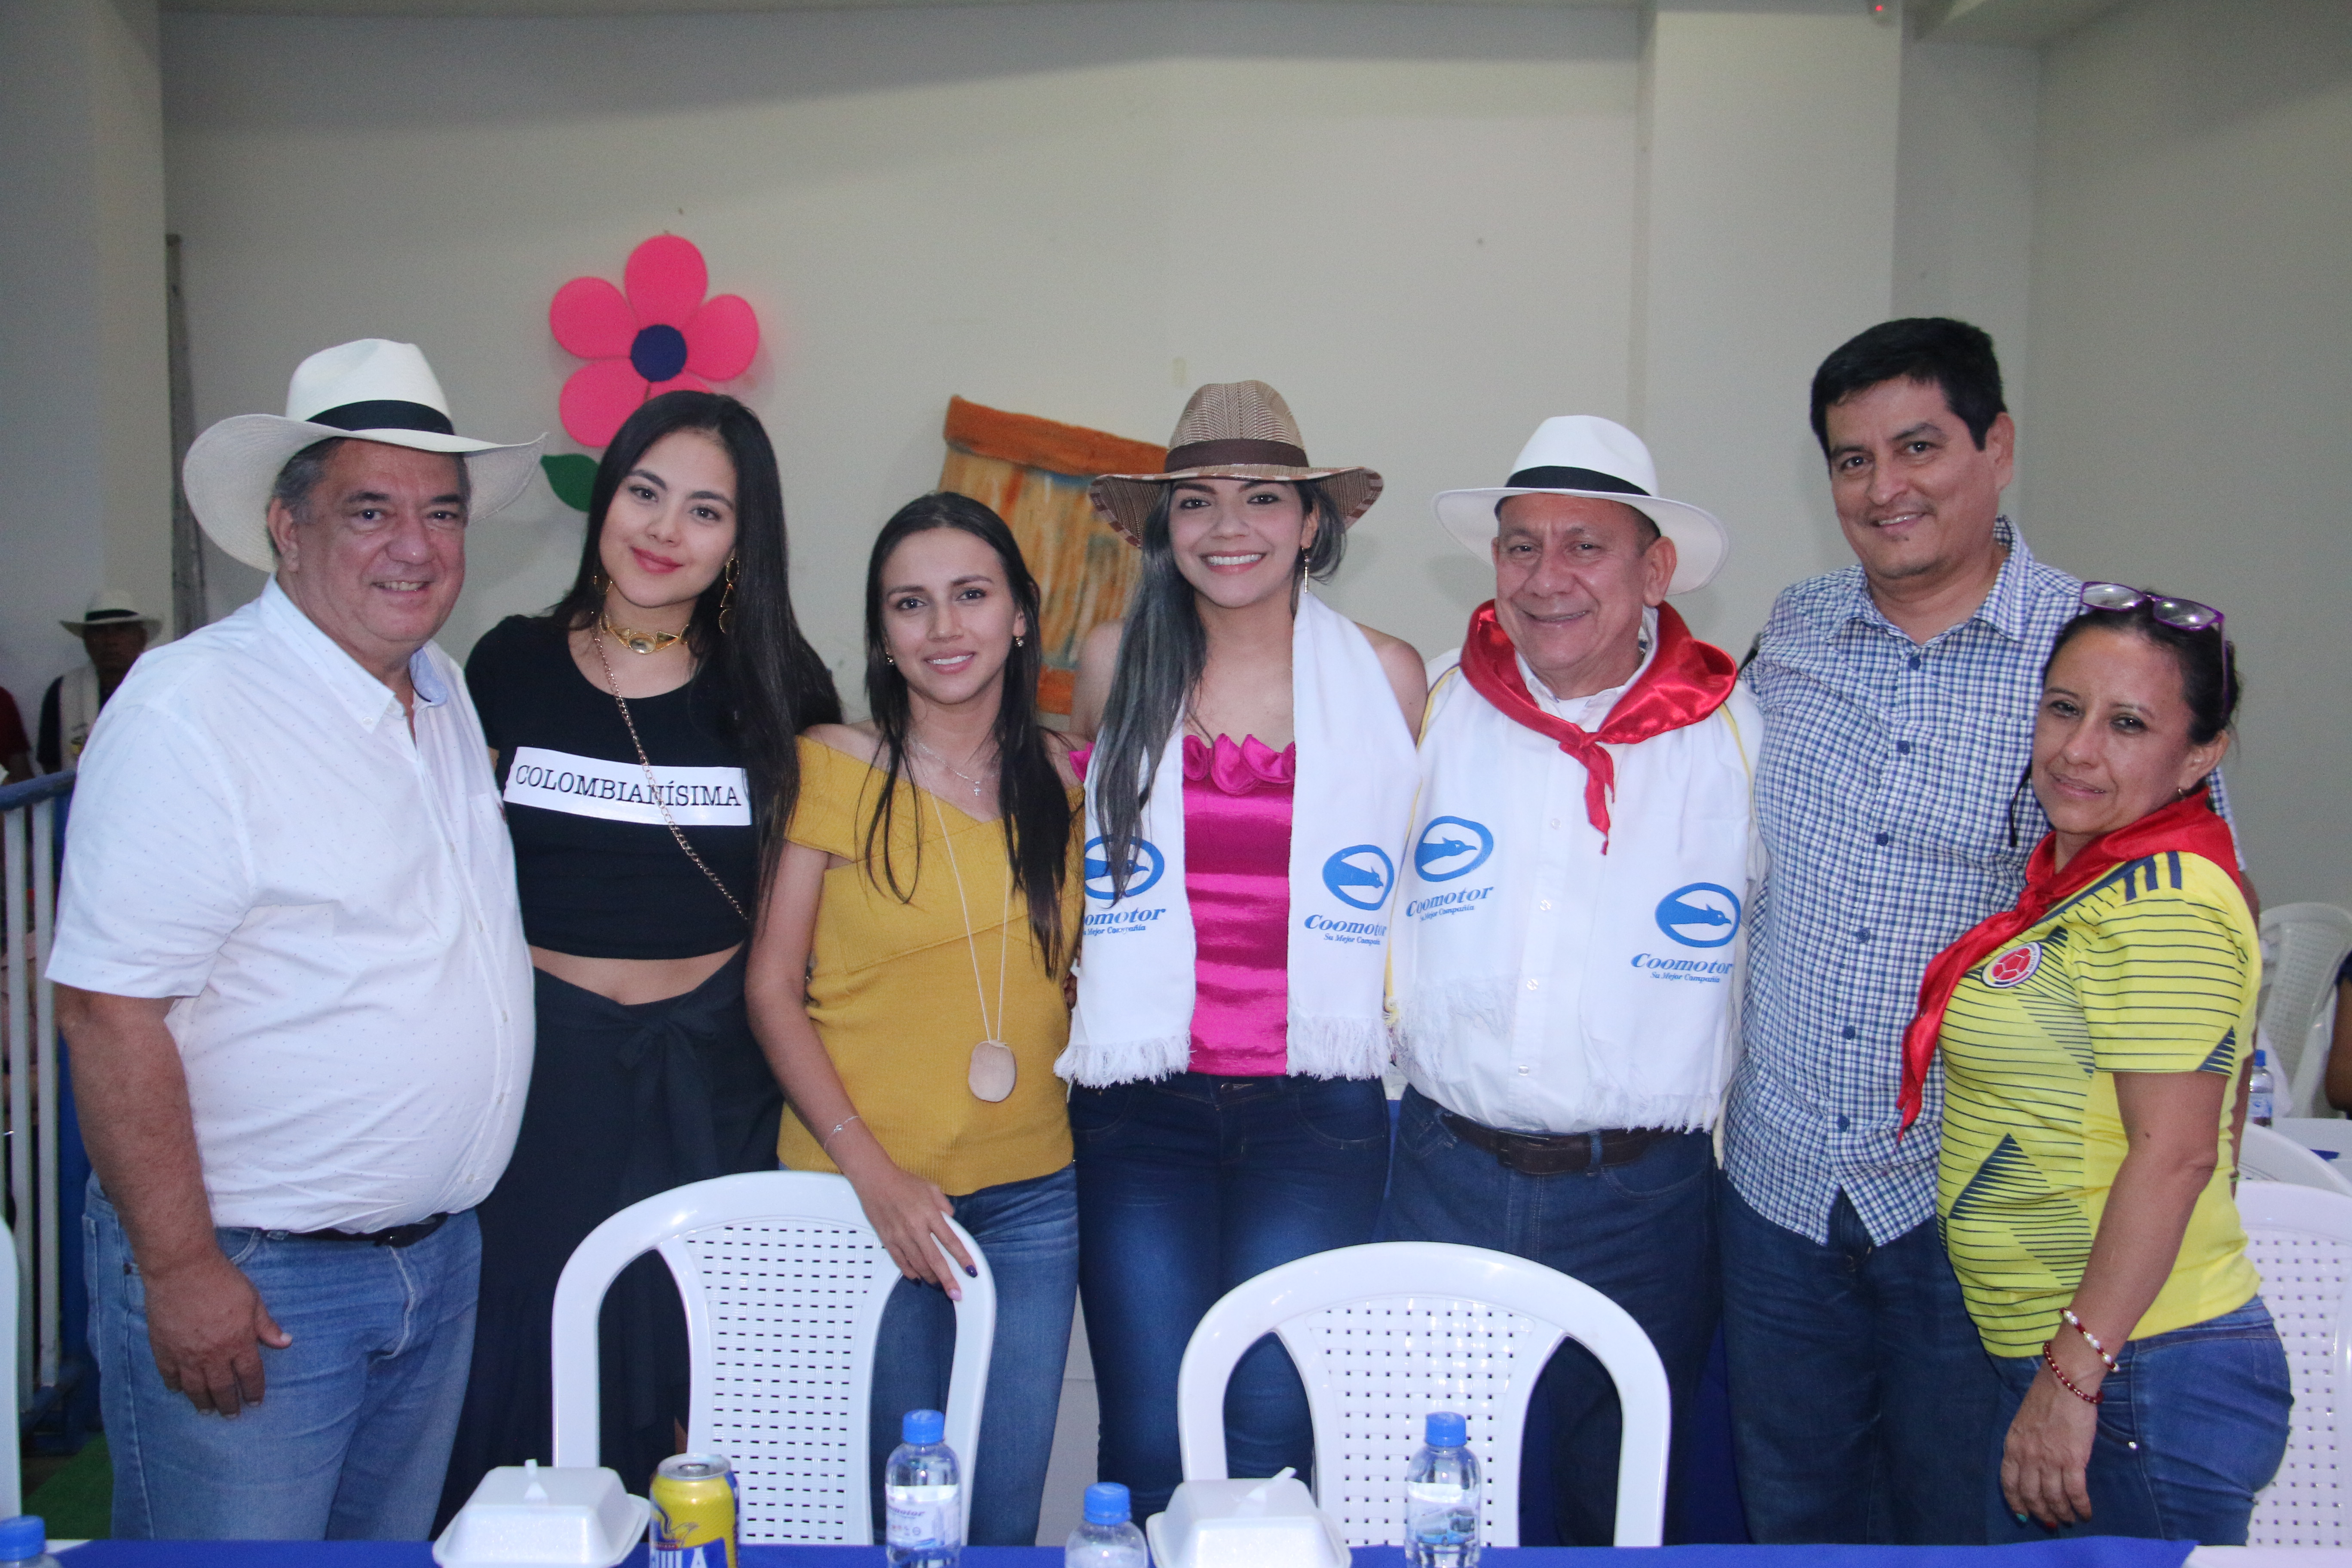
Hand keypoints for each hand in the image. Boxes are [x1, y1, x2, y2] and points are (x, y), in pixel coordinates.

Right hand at [141, 1250, 291, 1416]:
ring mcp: (186, 1355)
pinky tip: (180, 1391)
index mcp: (238, 1342)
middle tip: (232, 1415)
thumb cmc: (222, 1281)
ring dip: (203, 1403)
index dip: (253, 1391)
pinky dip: (176, 1386)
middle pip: (222, 1389)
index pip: (249, 1375)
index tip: (255, 1401)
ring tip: (208, 1412)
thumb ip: (266, 1325)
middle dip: (229, 1404)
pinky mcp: (163, 1350)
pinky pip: (170, 1376)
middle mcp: (212, 1355)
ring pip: (195, 1389)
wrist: (182, 1270)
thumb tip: (286, 1342)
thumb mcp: (253, 1300)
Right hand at [836, 1140, 973, 1298]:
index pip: (950, 1241)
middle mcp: (915, 1227)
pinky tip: (918, 1278)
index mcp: (929, 1214)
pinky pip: (900, 1262)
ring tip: (938, 1285)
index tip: (971, 1271)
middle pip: (935, 1259)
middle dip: (947, 1279)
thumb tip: (952, 1221)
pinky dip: (910, 1272)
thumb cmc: (904, 1182)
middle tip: (956, 1293)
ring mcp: (900, 1235)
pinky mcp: (887, 1239)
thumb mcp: (931, 1188)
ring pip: (918, 1264)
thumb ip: (944, 1206)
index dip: (962, 1258)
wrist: (875, 1180)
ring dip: (930, 1278)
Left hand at [2002, 1361, 2100, 1527]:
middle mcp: (2027, 1457)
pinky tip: (2085, 1513)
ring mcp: (2049, 1460)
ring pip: (2054, 1498)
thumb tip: (2032, 1468)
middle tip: (2052, 1522)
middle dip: (2041, 1513)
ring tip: (2070, 1520)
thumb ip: (2024, 1446)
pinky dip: (2081, 1507)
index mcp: (2012, 1446)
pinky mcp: (2072, 1460)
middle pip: (2032, 1495)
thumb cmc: (2045, 1398)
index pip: (2008, 1483)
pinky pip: (2075, 1493)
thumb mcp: (2023, 1423)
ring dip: (2062, 1513)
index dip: (2016, 1503)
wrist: (2065, 1383)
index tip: (2024, 1516)